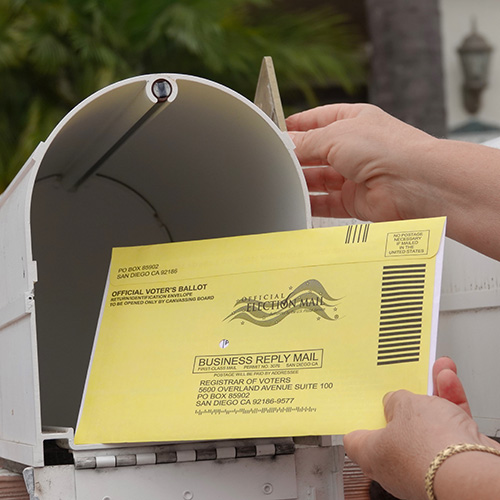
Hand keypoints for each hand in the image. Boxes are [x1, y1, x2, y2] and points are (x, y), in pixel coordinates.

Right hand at [287, 103, 499, 260]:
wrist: (413, 183)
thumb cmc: (386, 149)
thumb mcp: (336, 135)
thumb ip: (307, 142)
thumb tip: (286, 143)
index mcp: (355, 121)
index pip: (320, 119)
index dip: (300, 125)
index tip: (279, 130)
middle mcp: (356, 148)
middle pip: (317, 152)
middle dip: (297, 156)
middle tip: (273, 161)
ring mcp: (355, 175)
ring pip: (320, 178)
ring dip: (302, 180)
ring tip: (281, 182)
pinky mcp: (355, 200)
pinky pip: (327, 202)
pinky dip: (311, 202)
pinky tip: (295, 201)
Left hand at [343, 357, 498, 499]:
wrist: (469, 472)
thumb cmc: (426, 447)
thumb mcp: (403, 405)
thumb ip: (395, 399)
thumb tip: (395, 402)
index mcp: (372, 455)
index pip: (355, 439)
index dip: (357, 420)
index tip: (360, 404)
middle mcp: (396, 465)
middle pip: (395, 426)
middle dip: (404, 400)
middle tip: (404, 382)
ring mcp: (424, 465)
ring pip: (426, 425)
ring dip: (432, 397)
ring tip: (435, 372)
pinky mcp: (452, 463)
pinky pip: (447, 430)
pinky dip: (449, 406)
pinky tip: (449, 381)